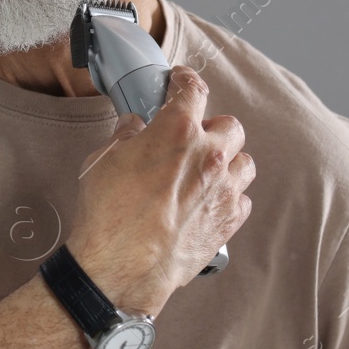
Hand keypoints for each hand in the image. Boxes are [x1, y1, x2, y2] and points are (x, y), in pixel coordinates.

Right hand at [67, 65, 253, 316]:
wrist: (120, 267)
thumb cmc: (108, 215)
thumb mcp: (103, 161)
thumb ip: (126, 137)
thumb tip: (134, 128)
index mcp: (177, 131)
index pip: (193, 89)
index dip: (186, 80)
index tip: (182, 81)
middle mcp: (210, 156)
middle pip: (230, 126)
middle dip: (212, 127)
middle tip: (191, 138)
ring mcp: (224, 191)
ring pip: (245, 163)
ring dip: (228, 162)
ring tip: (205, 171)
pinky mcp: (228, 223)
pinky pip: (242, 200)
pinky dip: (228, 197)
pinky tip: (207, 202)